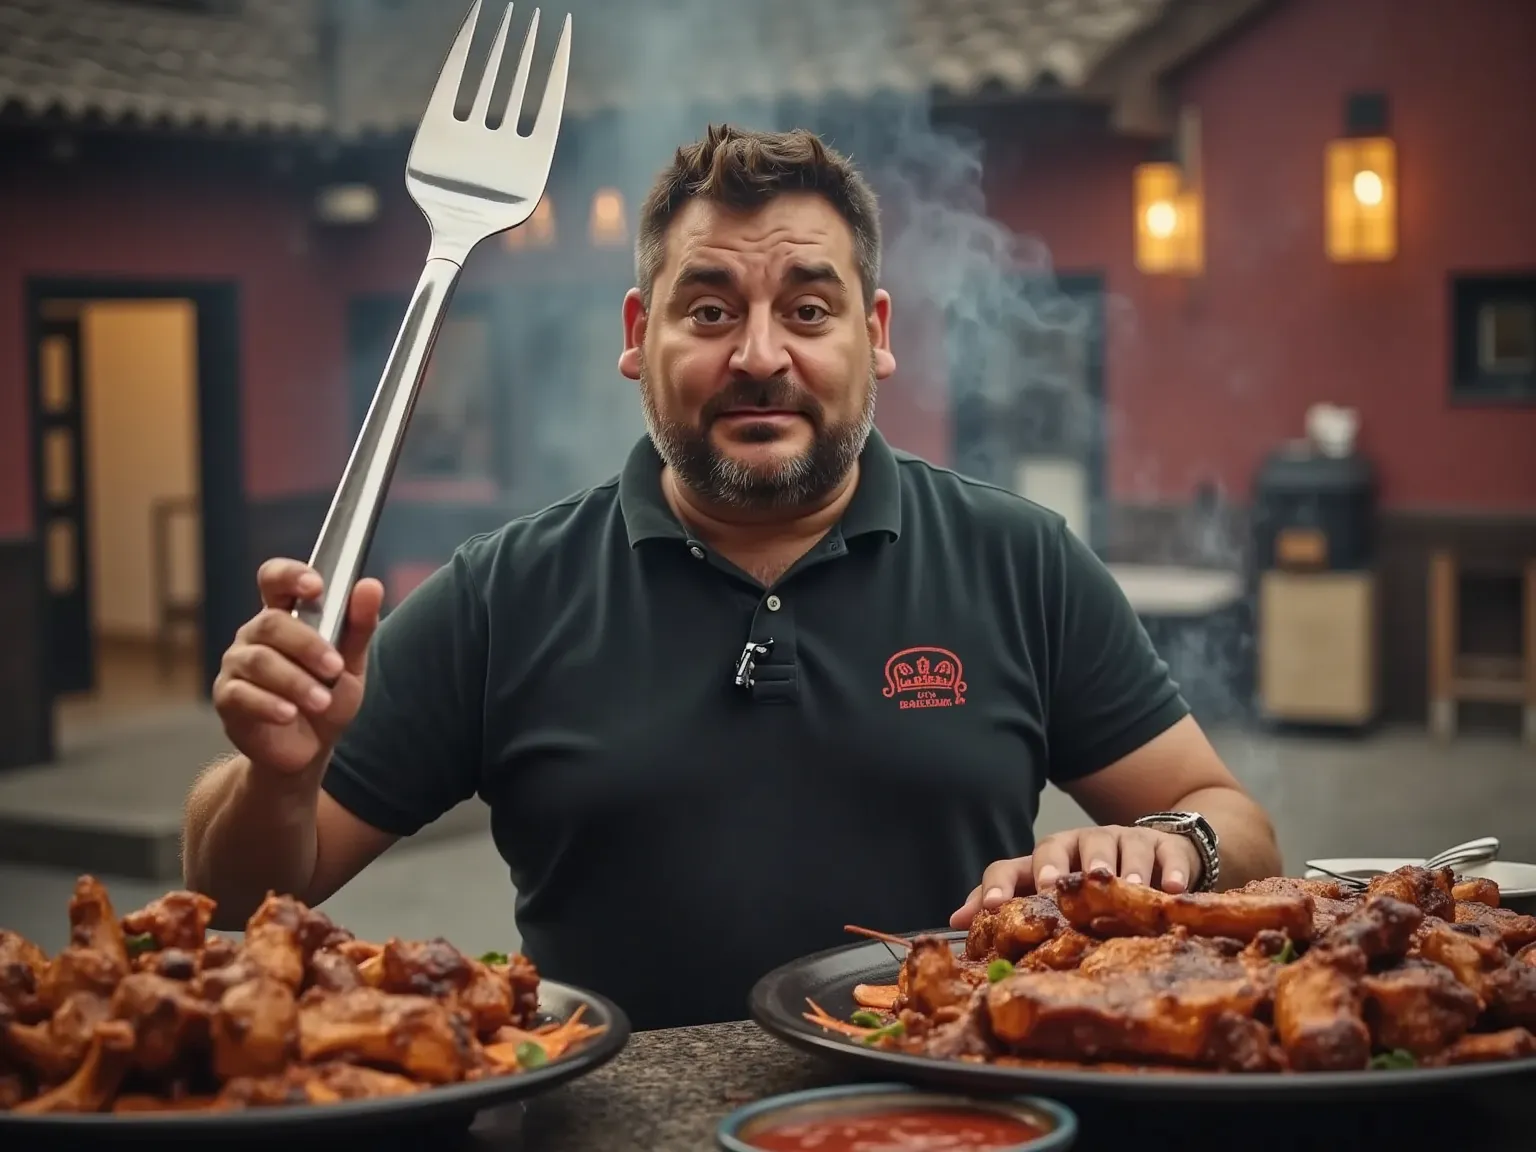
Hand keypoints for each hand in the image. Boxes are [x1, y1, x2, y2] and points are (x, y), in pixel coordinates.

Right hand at [213, 559, 383, 774]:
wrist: (309, 749)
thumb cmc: (328, 696)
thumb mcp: (351, 663)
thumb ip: (359, 625)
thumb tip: (370, 586)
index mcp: (284, 616)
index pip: (274, 580)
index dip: (290, 575)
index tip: (315, 586)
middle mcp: (255, 635)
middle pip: (271, 623)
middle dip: (308, 645)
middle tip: (335, 669)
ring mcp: (237, 665)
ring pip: (259, 661)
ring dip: (295, 681)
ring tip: (322, 700)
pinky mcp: (228, 698)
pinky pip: (242, 694)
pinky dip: (269, 704)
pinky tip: (289, 714)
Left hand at [949, 824, 1201, 928]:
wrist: (1159, 853)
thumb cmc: (1093, 884)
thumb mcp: (1053, 895)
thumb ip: (1008, 907)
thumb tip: (956, 921)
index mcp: (1046, 860)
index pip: (1012, 865)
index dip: (998, 884)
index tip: (992, 907)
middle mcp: (1080, 845)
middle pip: (1064, 844)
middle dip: (1059, 863)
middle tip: (1060, 884)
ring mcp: (1123, 842)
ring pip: (1116, 846)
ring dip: (1120, 866)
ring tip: (1125, 887)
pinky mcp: (1164, 847)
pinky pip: (1167, 854)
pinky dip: (1171, 871)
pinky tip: (1171, 889)